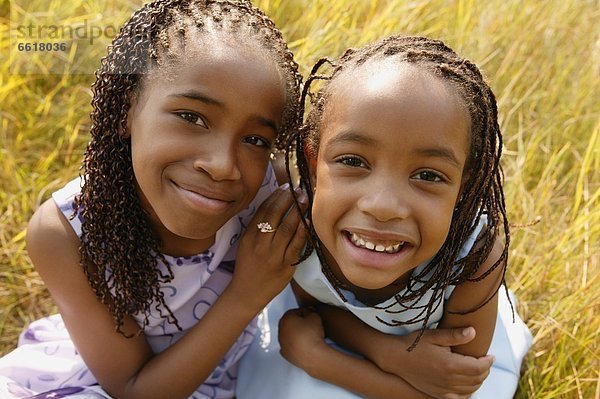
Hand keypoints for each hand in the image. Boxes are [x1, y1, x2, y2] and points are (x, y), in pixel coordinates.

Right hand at [230, 184, 307, 309]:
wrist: (247, 292)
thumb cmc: (248, 265)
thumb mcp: (246, 243)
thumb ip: (257, 227)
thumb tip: (275, 204)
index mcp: (249, 236)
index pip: (263, 211)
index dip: (275, 196)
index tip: (285, 187)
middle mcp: (260, 244)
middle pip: (274, 215)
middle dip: (287, 199)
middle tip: (297, 189)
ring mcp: (273, 255)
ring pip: (286, 228)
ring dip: (297, 211)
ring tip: (305, 199)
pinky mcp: (285, 266)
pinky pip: (297, 245)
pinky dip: (303, 231)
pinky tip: (309, 221)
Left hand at [278, 307, 327, 373]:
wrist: (314, 355)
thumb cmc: (313, 336)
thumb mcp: (315, 316)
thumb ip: (309, 311)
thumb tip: (308, 313)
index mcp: (286, 319)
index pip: (294, 312)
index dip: (303, 312)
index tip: (309, 315)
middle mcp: (280, 331)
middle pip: (289, 323)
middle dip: (297, 323)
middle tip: (308, 325)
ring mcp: (282, 343)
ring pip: (288, 335)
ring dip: (295, 334)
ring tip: (307, 336)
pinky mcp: (285, 354)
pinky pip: (289, 346)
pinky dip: (294, 345)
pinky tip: (303, 345)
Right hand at [372, 327, 493, 398]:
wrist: (395, 358)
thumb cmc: (414, 344)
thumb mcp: (434, 335)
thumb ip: (455, 335)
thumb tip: (473, 332)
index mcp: (450, 365)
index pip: (478, 367)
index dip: (488, 362)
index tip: (490, 355)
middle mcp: (448, 380)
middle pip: (477, 379)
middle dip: (485, 371)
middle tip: (485, 361)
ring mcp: (443, 389)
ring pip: (470, 389)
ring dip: (478, 381)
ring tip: (478, 371)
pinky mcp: (437, 394)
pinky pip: (459, 398)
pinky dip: (467, 393)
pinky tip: (467, 385)